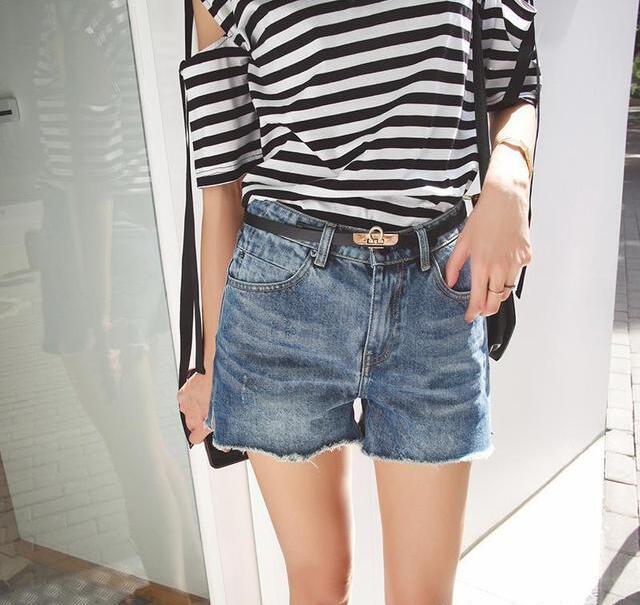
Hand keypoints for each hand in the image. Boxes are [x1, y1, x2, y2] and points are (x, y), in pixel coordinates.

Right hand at [176, 365, 229, 449]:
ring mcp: (185, 406)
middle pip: (191, 425)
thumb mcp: (226, 415)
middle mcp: (191, 417)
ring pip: (187, 412)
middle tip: (209, 412)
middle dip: (199, 420)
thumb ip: (224, 434)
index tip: (204, 433)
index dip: (200, 436)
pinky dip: (190, 397)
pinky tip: (199, 392)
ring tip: (205, 400)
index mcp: (201, 425)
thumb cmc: (223, 393)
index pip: (194, 439)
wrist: (217, 374)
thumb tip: (225, 447)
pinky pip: (184, 400)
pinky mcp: (182, 394)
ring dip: (194, 408)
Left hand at [445, 143, 532, 323]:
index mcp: (482, 264)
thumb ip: (454, 265)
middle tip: (480, 310)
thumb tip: (450, 283)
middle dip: (487, 309)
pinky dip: (509, 274)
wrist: (506, 199)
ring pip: (507, 290)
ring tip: (489, 287)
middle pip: (496, 302)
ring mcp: (516, 263)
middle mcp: (501, 267)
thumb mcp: (462, 241)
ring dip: (497, 293)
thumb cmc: (483, 218)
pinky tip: (502, 264)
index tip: (469, 317)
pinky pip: (517, 274)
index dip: (473, 311)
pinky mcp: (526, 256)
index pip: (478, 298)